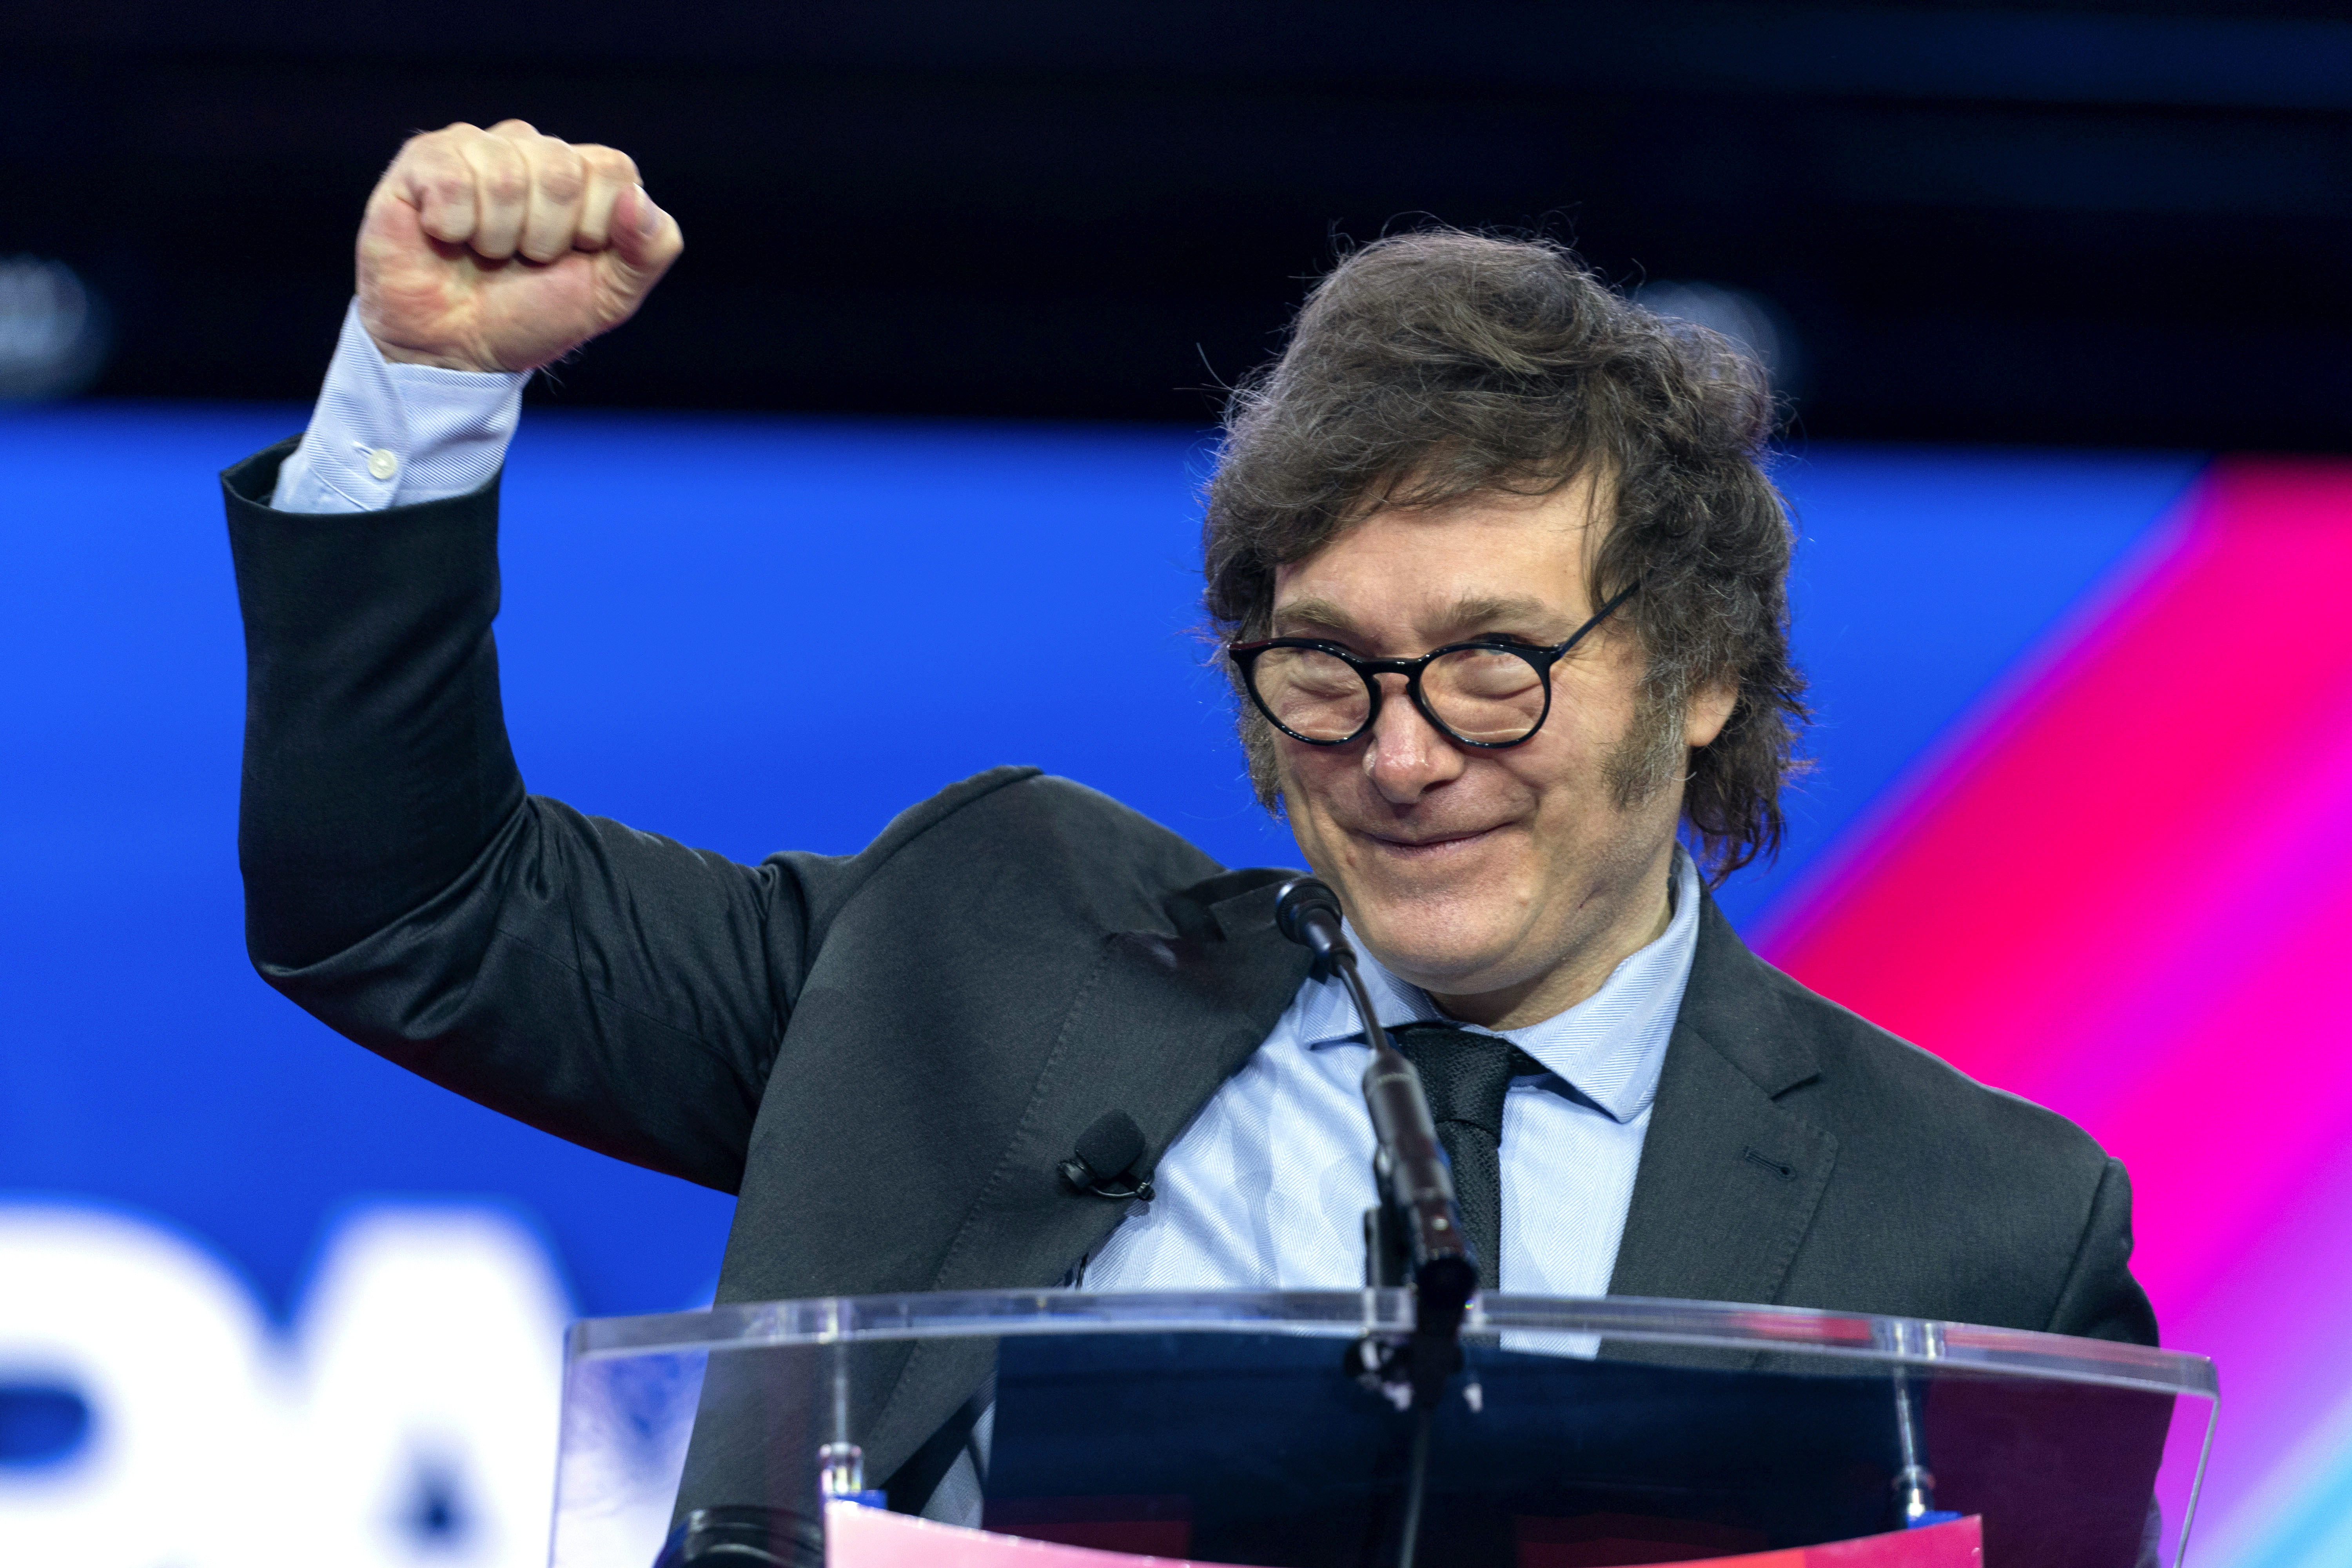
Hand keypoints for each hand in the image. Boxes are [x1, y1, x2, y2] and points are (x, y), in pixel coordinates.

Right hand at [355, 120, 683, 373]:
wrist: (458, 349)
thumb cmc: (532, 316)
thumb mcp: (611, 296)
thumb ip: (651, 249)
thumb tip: (637, 197)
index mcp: (583, 174)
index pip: (611, 169)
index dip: (593, 227)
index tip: (570, 258)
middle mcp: (531, 148)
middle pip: (560, 169)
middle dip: (545, 237)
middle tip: (523, 259)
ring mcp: (476, 147)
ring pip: (506, 173)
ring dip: (498, 236)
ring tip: (484, 252)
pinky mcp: (424, 159)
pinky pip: (452, 177)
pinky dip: (453, 225)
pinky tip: (446, 235)